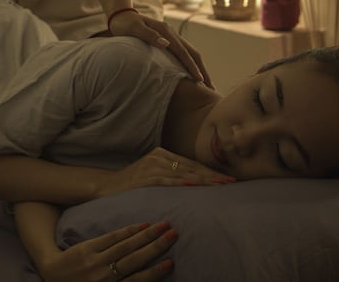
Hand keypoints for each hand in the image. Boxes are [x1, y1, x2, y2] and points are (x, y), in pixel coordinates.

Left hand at [36, 221, 177, 281]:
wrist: (53, 278)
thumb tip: (146, 274)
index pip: (137, 281)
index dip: (155, 272)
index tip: (170, 262)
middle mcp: (104, 278)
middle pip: (134, 260)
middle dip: (156, 246)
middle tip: (174, 234)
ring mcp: (95, 262)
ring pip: (125, 246)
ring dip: (147, 235)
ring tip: (163, 225)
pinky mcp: (87, 249)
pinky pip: (111, 238)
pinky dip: (128, 231)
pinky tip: (142, 225)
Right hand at [97, 148, 234, 197]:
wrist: (107, 186)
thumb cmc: (133, 183)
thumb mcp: (154, 174)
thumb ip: (172, 174)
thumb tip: (197, 182)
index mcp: (163, 153)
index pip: (192, 163)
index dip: (211, 171)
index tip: (228, 178)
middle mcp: (159, 156)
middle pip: (191, 167)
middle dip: (213, 176)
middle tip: (231, 182)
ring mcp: (151, 165)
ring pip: (182, 173)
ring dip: (203, 180)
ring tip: (219, 185)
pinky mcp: (144, 177)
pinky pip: (166, 180)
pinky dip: (180, 182)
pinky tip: (193, 184)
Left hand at [108, 10, 211, 85]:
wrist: (122, 16)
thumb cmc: (125, 24)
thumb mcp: (134, 28)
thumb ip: (149, 35)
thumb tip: (166, 44)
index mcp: (166, 32)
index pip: (183, 52)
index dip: (192, 67)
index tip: (200, 81)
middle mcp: (172, 34)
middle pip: (193, 53)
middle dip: (202, 70)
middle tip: (211, 88)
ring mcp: (172, 37)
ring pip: (191, 54)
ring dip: (199, 68)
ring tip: (206, 85)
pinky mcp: (169, 41)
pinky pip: (184, 54)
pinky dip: (191, 64)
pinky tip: (193, 74)